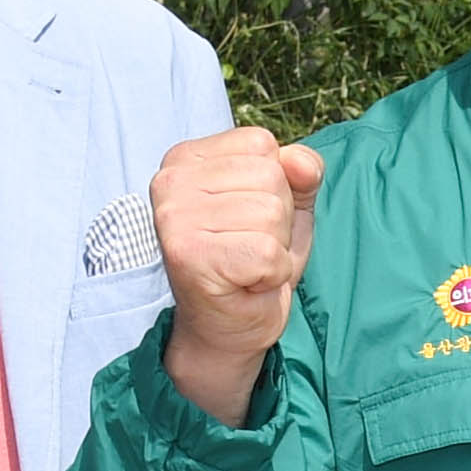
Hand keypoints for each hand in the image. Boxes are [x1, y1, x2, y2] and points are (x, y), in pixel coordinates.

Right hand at [156, 127, 327, 420]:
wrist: (229, 327)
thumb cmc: (253, 262)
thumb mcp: (287, 207)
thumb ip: (300, 173)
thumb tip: (300, 162)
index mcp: (186, 158)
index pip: (262, 144)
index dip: (277, 186)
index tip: (248, 219)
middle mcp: (170, 181)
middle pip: (270, 178)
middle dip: (277, 221)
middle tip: (248, 248)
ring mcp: (174, 217)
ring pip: (270, 214)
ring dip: (274, 249)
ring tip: (246, 265)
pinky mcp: (189, 255)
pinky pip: (267, 252)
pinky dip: (271, 274)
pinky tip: (246, 283)